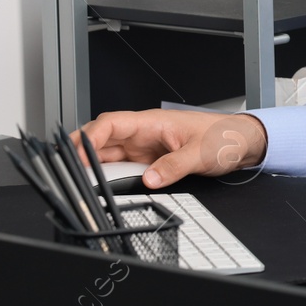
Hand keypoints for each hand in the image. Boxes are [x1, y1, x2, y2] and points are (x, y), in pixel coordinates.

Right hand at [76, 110, 268, 188]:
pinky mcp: (149, 160)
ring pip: (109, 152)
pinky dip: (108, 173)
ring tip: (77, 178)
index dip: (89, 136)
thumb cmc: (223, 137)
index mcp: (152, 122)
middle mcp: (144, 133)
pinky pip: (122, 165)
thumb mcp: (201, 154)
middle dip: (81, 150)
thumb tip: (151, 179)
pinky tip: (99, 183)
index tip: (76, 152)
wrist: (239, 143)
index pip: (111, 123)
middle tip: (66, 169)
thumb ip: (175, 166)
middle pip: (103, 138)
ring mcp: (145, 147)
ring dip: (93, 164)